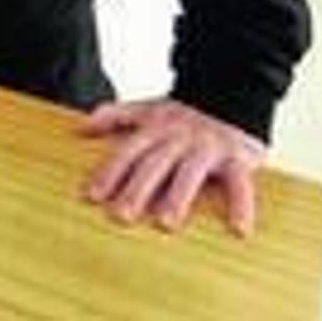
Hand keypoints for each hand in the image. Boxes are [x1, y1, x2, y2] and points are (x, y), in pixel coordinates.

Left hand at [79, 97, 267, 236]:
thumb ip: (116, 117)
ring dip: (178, 197)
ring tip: (166, 223)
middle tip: (121, 216)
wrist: (233, 91)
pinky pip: (239, 182)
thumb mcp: (148, 109)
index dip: (109, 172)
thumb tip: (80, 128)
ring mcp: (207, 147)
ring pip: (191, 172)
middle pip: (154, 164)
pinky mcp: (236, 157)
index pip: (128, 151)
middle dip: (136, 189)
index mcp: (156, 128)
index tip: (92, 196)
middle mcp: (179, 137)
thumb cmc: (186, 113)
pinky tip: (239, 229)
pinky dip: (241, 205)